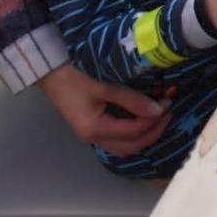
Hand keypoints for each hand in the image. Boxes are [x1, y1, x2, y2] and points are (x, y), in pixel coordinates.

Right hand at [37, 63, 169, 156]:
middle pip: (131, 147)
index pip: (133, 132)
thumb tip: (158, 110)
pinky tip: (142, 118)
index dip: (153, 120)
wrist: (48, 69)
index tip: (167, 103)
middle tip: (167, 112)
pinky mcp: (91, 127)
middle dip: (153, 132)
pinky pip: (117, 139)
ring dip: (143, 135)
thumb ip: (132, 99)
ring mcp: (91, 134)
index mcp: (95, 129)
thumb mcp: (105, 85)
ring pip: (124, 146)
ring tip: (158, 117)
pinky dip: (133, 133)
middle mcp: (93, 138)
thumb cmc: (74, 75)